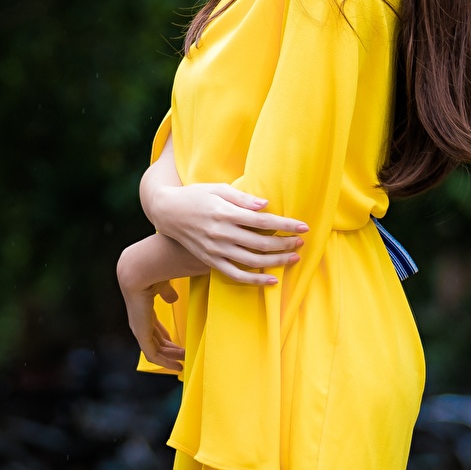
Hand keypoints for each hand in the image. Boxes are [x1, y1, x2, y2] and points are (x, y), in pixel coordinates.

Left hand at [122, 279, 183, 371]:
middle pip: (155, 340)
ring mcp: (139, 329)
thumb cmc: (150, 274)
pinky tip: (177, 366)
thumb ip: (166, 292)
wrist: (139, 272)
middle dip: (170, 349)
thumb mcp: (162, 285)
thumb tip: (172, 298)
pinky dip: (165, 362)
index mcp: (144, 309)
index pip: (153, 328)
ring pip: (155, 350)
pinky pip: (153, 355)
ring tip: (183, 363)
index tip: (178, 343)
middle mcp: (140, 321)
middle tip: (185, 355)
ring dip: (170, 357)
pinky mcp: (141, 335)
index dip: (166, 336)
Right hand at [144, 182, 308, 273]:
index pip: (263, 221)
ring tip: (293, 258)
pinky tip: (272, 279)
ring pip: (252, 261)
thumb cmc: (195, 196)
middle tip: (301, 242)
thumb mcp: (217, 188)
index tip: (303, 226)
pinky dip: (254, 280)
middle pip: (261, 242)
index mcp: (225, 212)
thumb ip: (242, 198)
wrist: (167, 212)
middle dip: (285, 243)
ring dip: (276, 261)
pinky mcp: (210, 260)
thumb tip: (266, 205)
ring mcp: (215, 249)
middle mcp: (222, 233)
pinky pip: (235, 274)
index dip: (285, 224)